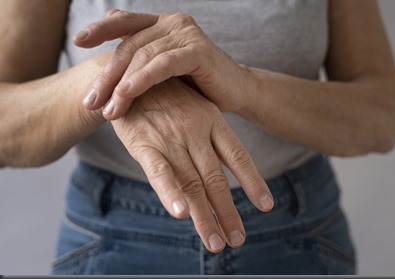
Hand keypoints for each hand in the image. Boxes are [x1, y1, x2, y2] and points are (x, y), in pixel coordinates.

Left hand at [74, 10, 252, 119]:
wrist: (235, 91)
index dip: (100, 29)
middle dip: (107, 75)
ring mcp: (186, 34)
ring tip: (107, 109)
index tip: (77, 42)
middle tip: (90, 101)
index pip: (126, 22)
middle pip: (130, 45)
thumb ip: (143, 63)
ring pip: (143, 55)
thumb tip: (109, 73)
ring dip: (121, 84)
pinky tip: (126, 94)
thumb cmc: (198, 85)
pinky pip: (163, 64)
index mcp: (162, 24)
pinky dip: (142, 79)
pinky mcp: (198, 50)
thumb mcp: (166, 72)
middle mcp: (172, 23)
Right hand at [111, 78, 273, 251]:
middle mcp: (196, 130)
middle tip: (237, 239)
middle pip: (216, 178)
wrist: (129, 76)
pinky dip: (170, 192)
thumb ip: (207, 140)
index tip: (266, 205)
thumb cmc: (165, 99)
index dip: (253, 181)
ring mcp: (171, 137)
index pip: (238, 155)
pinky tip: (181, 214)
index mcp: (212, 120)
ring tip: (216, 242)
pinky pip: (159, 171)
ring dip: (205, 216)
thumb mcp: (194, 109)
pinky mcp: (144, 144)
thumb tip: (220, 173)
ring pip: (192, 182)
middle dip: (227, 212)